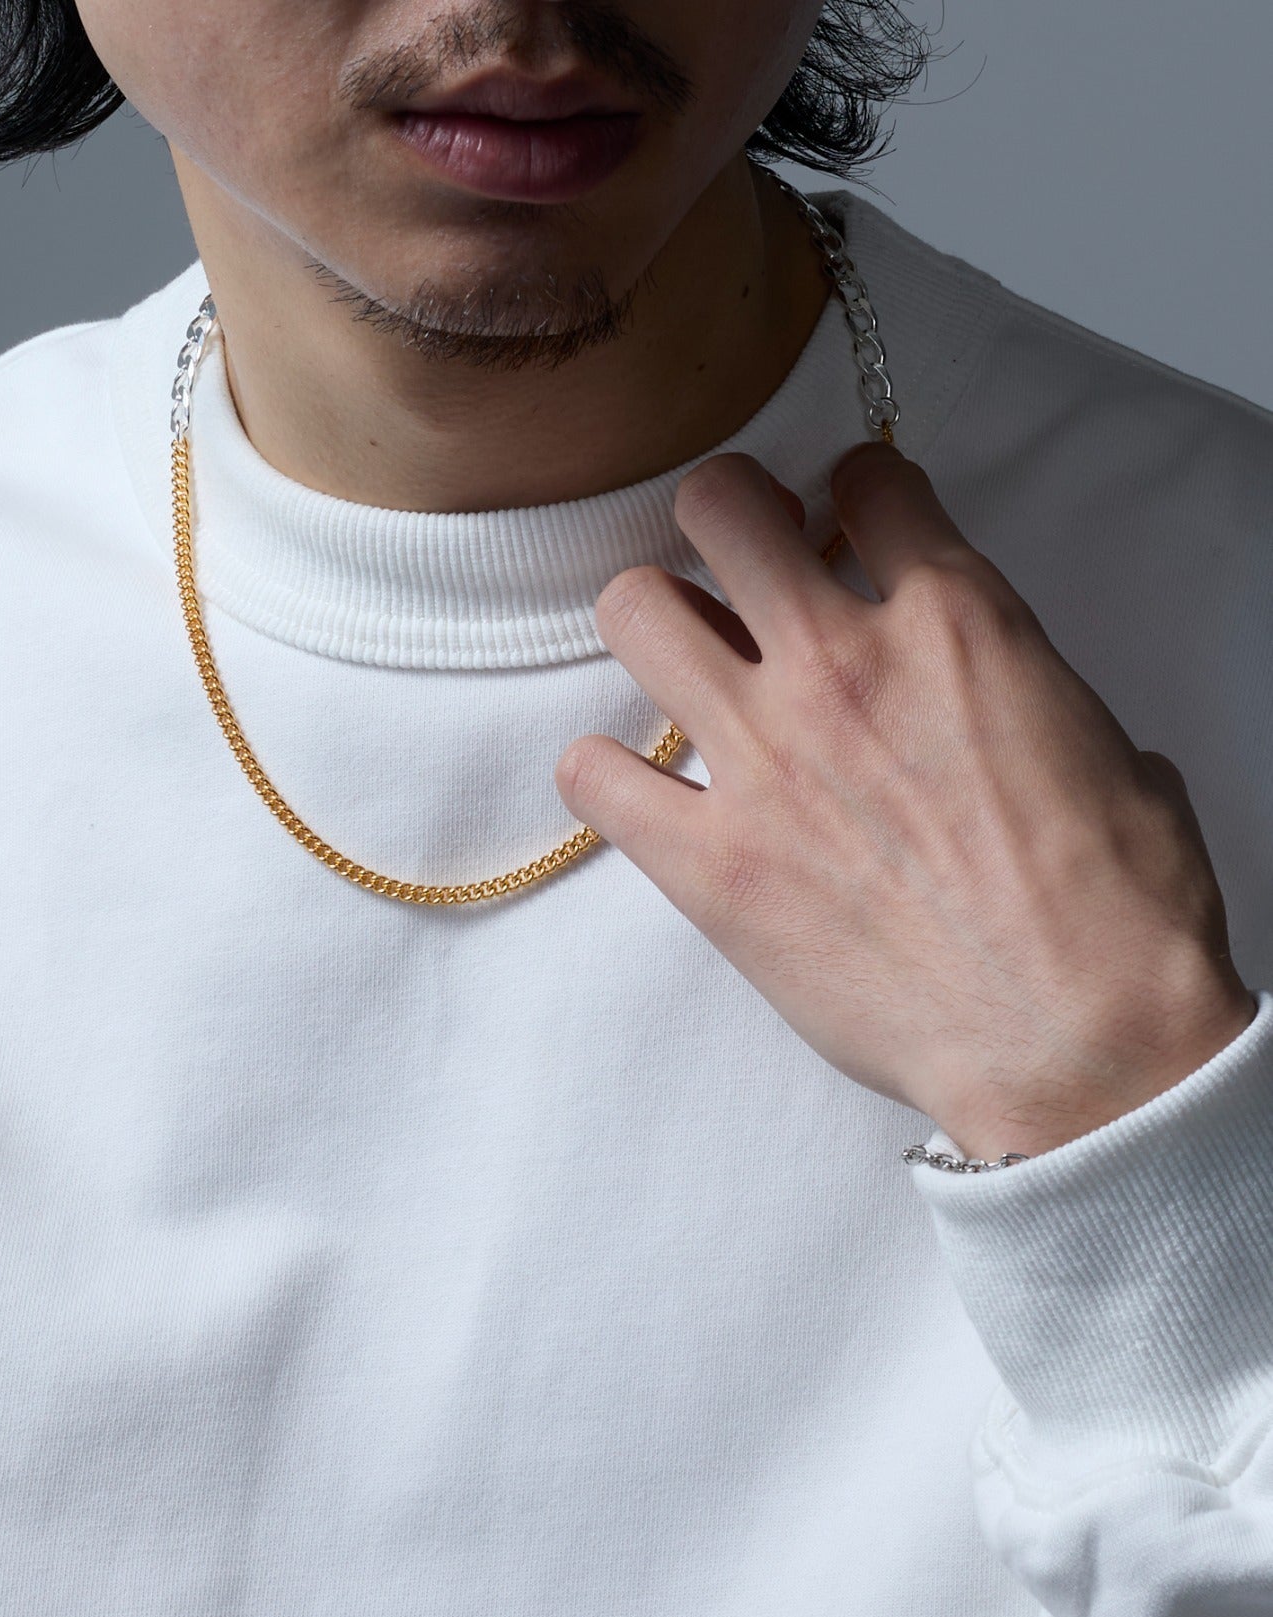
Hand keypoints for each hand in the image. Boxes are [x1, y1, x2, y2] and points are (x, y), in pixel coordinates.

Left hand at [554, 443, 1255, 1161]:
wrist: (1079, 1041)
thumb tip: (998, 695)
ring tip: (681, 664)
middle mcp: (843, 665)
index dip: (851, 491)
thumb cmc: (1118, 911)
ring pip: (635, 612)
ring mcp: (765, 759)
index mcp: (956, 621)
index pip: (866, 480)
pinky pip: (594, 780)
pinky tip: (637, 791)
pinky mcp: (711, 863)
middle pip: (719, 506)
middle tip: (736, 563)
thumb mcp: (1101, 742)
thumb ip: (1019, 683)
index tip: (842, 520)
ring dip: (653, 624)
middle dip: (722, 517)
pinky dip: (603, 776)